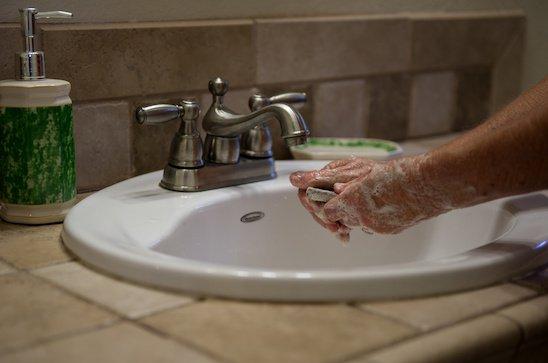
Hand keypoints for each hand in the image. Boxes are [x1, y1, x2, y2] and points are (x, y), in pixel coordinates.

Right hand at [290, 157, 374, 240]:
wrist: (401, 187)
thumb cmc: (375, 176)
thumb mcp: (345, 175)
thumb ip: (320, 178)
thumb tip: (294, 179)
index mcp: (327, 175)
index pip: (306, 190)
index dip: (310, 204)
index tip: (321, 213)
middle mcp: (331, 186)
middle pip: (314, 206)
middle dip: (322, 218)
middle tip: (334, 227)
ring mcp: (339, 199)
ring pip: (325, 215)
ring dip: (331, 225)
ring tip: (343, 231)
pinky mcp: (348, 210)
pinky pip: (337, 221)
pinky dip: (340, 230)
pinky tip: (345, 236)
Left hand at [323, 157, 451, 233]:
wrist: (429, 185)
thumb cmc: (401, 174)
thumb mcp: (370, 172)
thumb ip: (350, 184)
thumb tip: (338, 189)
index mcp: (353, 199)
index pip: (329, 212)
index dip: (329, 206)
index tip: (332, 201)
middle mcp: (363, 216)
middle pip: (343, 220)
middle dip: (345, 211)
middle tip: (352, 199)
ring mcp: (377, 226)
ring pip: (359, 225)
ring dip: (360, 216)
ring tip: (373, 201)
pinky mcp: (390, 231)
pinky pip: (375, 228)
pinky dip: (376, 219)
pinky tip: (387, 206)